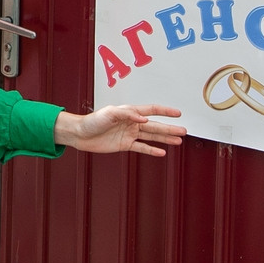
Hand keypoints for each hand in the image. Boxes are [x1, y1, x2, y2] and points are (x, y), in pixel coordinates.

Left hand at [54, 105, 186, 157]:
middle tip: (184, 131)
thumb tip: (144, 119)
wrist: (80, 134)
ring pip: (152, 136)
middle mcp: (132, 122)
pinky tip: (162, 152)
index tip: (178, 113)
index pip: (152, 110)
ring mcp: (129, 134)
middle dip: (170, 128)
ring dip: (165, 138)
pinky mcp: (125, 145)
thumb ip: (127, 114)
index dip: (165, 111)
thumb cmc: (92, 121)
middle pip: (155, 125)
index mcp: (130, 112)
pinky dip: (152, 150)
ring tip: (178, 140)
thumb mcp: (109, 113)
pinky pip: (142, 147)